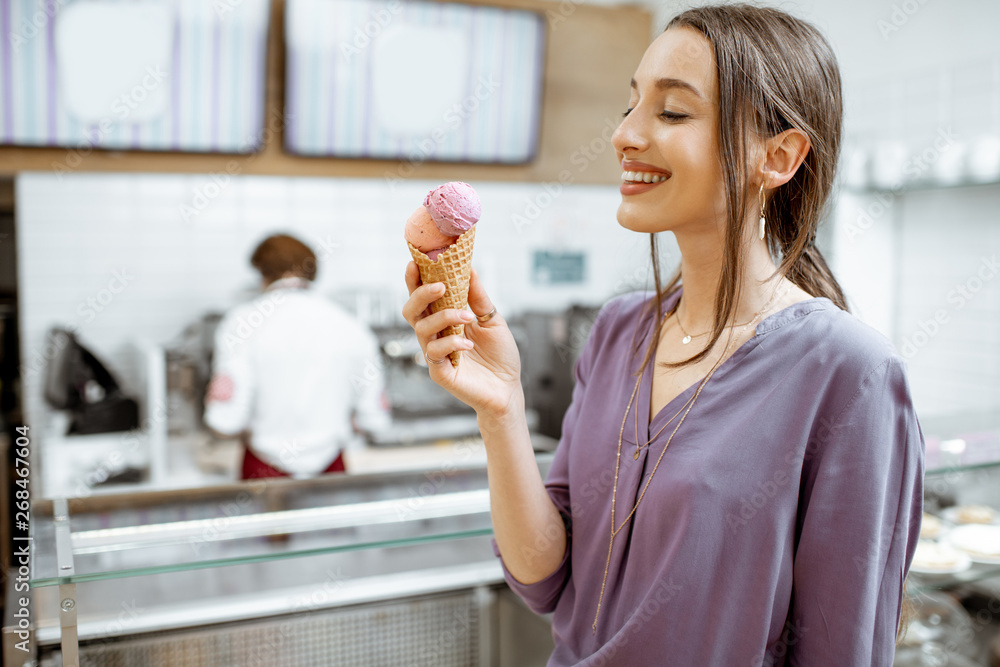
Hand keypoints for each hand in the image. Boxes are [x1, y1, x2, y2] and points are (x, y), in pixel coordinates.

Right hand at [402, 263, 522, 417]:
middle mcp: (435, 335)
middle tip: (440, 286)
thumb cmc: (500, 355)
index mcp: (444, 320)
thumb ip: (477, 296)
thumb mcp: (492, 319)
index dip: (415, 281)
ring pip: (422, 329)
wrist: (509, 388)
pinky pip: (435, 352)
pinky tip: (469, 344)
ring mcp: (435, 354)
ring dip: (444, 317)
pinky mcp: (439, 372)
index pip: (423, 298)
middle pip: (411, 311)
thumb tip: (469, 268)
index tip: (416, 262)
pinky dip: (451, 343)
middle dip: (421, 294)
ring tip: (467, 316)